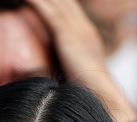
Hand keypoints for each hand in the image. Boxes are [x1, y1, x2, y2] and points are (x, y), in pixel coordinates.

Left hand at [26, 0, 136, 121]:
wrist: (101, 96)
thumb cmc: (88, 94)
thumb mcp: (76, 75)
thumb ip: (67, 67)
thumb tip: (56, 74)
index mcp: (86, 35)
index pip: (70, 9)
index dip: (57, 2)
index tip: (43, 1)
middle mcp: (83, 27)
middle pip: (64, 1)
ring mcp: (77, 29)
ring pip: (56, 2)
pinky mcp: (67, 34)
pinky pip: (48, 11)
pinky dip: (35, 2)